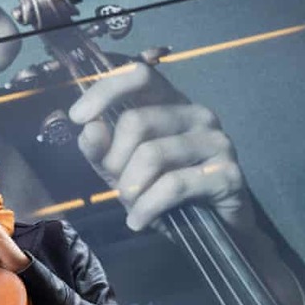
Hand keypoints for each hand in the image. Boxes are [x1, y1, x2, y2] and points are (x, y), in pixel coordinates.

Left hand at [69, 63, 252, 232]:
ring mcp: (216, 141)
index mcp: (171, 103)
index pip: (140, 75)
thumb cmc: (164, 193)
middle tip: (117, 187)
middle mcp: (196, 114)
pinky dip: (147, 208)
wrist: (211, 229)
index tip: (78, 117)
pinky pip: (172, 186)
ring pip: (152, 155)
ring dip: (130, 189)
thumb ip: (102, 150)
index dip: (106, 90)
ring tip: (131, 207)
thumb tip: (89, 129)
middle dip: (114, 161)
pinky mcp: (226, 173)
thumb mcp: (122, 170)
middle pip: (136, 121)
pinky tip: (139, 221)